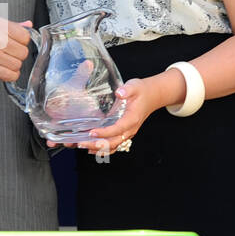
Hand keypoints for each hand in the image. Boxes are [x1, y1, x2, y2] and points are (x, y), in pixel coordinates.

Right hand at [0, 17, 31, 81]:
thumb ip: (12, 24)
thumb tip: (28, 25)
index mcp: (0, 26)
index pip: (25, 37)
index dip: (23, 41)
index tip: (18, 42)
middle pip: (23, 52)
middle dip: (19, 54)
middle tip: (11, 52)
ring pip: (17, 65)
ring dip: (14, 64)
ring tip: (6, 60)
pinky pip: (10, 75)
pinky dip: (11, 75)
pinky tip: (5, 69)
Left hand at [46, 75, 167, 156]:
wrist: (153, 96)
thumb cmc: (142, 91)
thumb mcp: (135, 86)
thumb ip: (127, 89)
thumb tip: (119, 93)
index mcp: (132, 118)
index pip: (118, 129)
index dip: (105, 133)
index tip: (92, 133)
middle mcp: (130, 129)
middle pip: (114, 142)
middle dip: (97, 144)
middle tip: (81, 143)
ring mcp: (128, 133)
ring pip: (113, 146)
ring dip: (98, 149)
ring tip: (82, 146)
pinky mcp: (125, 133)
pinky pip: (114, 145)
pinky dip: (103, 149)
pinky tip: (91, 149)